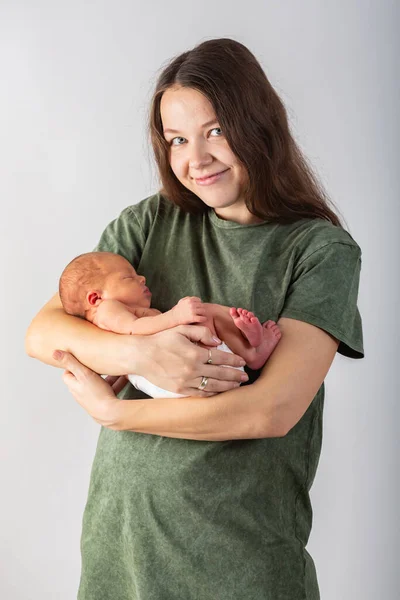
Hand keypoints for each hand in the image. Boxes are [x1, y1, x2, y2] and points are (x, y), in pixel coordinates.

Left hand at [53, 350, 119, 426]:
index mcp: (74, 386)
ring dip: (107, 376)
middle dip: (92, 370)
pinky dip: (116, 383)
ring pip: (99, 383)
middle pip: (84, 378)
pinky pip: (110, 389)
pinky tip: (125, 378)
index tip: (80, 358)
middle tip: (98, 363)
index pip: (68, 374)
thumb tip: (55, 353)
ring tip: (114, 369)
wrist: (110, 413)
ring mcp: (93, 398)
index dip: (73, 365)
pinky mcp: (104, 401)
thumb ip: (71, 362)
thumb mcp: (83, 373)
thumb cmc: (96, 394)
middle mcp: (81, 393)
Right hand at [133, 325, 247, 396]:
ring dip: (227, 386)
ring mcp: (187, 381)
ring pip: (213, 386)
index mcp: (195, 353)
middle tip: (245, 376)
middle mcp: (193, 368)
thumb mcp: (181, 329)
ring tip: (237, 385)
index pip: (221, 357)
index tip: (242, 361)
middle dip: (235, 375)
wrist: (141, 355)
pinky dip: (212, 394)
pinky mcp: (180, 390)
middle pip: (221, 373)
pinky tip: (219, 392)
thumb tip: (217, 341)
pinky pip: (200, 394)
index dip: (234, 360)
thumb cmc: (161, 340)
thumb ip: (201, 332)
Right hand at [172, 296, 206, 324]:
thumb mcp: (181, 301)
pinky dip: (203, 319)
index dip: (198, 304)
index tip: (197, 307)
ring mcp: (192, 311)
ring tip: (201, 315)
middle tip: (199, 312)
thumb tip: (193, 298)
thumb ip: (187, 298)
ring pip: (203, 311)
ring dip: (203, 313)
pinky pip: (202, 318)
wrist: (174, 318)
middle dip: (201, 308)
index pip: (199, 300)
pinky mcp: (193, 318)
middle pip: (201, 305)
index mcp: (189, 300)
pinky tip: (203, 319)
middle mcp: (191, 305)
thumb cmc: (178, 310)